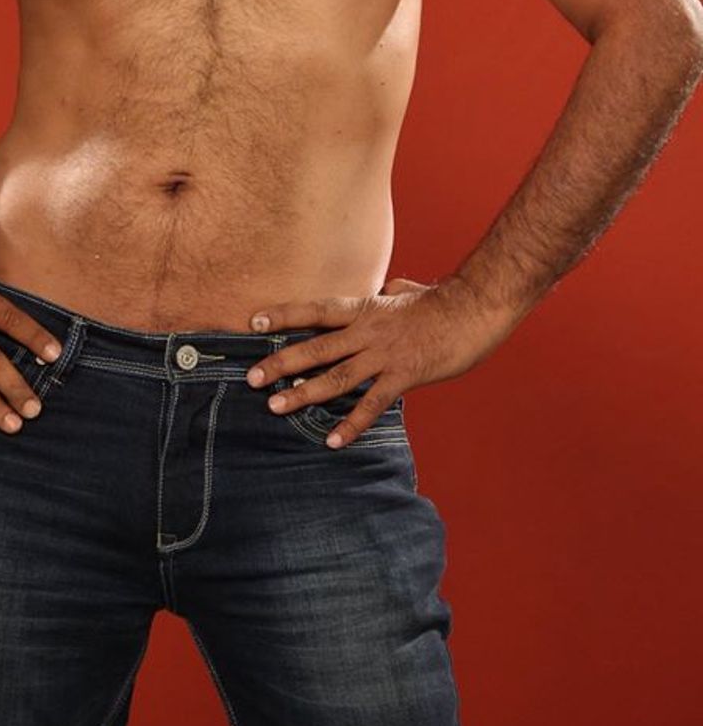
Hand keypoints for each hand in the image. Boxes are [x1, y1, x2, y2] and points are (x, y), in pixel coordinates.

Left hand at [244, 275, 496, 448]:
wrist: (475, 308)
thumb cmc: (444, 301)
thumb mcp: (409, 291)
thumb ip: (392, 292)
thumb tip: (390, 285)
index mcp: (365, 309)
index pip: (315, 310)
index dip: (283, 315)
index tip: (253, 322)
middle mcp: (367, 331)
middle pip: (316, 347)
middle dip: (281, 363)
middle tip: (251, 379)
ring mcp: (384, 354)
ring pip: (336, 376)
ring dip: (304, 392)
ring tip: (276, 408)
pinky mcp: (405, 375)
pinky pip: (372, 403)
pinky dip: (351, 423)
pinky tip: (333, 440)